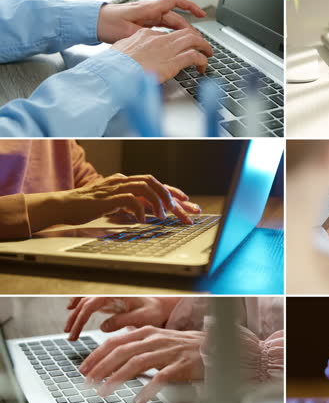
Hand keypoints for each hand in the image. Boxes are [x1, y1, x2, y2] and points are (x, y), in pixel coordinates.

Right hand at [24, 173, 200, 232]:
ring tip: (163, 216)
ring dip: (158, 202)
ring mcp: (115, 187)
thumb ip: (135, 204)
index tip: (190, 204)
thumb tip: (155, 212)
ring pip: (145, 187)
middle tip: (186, 213)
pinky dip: (140, 209)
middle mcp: (124, 181)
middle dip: (173, 198)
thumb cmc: (90, 207)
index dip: (175, 193)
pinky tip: (143, 220)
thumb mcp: (118, 204)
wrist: (63, 206)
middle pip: (155, 183)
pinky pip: (129, 199)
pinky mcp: (106, 197)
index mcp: (128, 182)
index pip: (157, 184)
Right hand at [64, 297, 177, 340]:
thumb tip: (103, 327)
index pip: (91, 304)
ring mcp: (109, 295)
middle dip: (75, 319)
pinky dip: (79, 303)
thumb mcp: (143, 317)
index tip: (74, 333)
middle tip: (70, 336)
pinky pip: (90, 300)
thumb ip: (123, 321)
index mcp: (118, 294)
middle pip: (85, 302)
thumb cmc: (156, 310)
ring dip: (75, 314)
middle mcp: (111, 292)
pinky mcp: (109, 300)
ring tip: (69, 330)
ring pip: (85, 301)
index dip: (80, 319)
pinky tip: (71, 309)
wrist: (163, 306)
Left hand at [79, 326, 204, 402]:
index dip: (97, 355)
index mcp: (148, 332)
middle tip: (88, 382)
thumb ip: (138, 344)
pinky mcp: (181, 365)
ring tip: (104, 391)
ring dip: (117, 378)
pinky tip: (138, 399)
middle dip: (101, 367)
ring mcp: (169, 351)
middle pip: (122, 352)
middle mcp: (156, 339)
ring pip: (137, 363)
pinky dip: (148, 389)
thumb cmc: (185, 346)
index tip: (84, 368)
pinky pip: (161, 378)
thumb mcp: (159, 340)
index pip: (116, 341)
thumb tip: (114, 353)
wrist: (217, 345)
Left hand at [97, 0, 206, 43]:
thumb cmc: (107, 24)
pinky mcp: (144, 24)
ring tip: (191, 45)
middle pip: (176, 18)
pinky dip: (171, 34)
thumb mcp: (128, 32)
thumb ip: (148, 37)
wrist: (94, 22)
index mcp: (149, 9)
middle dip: (189, 29)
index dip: (190, 7)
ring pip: (170, 24)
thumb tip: (165, 44)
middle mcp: (150, 11)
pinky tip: (175, 44)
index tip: (201, 14)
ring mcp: (147, 17)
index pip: (175, 3)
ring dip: (181, 33)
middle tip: (199, 42)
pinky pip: (162, 27)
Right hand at [112, 28, 212, 82]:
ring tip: (208, 54)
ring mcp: (167, 49)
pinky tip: (203, 67)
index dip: (178, 40)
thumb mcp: (121, 51)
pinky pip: (194, 56)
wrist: (115, 72)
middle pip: (184, 33)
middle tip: (202, 46)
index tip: (182, 47)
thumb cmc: (115, 66)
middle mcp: (159, 39)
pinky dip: (202, 61)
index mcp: (145, 35)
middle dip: (196, 39)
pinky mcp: (173, 61)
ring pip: (193, 40)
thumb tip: (133, 54)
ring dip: (204, 47)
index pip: (167, 34)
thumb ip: (131, 49)